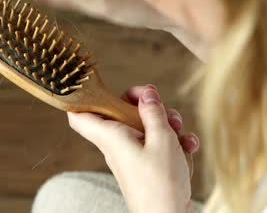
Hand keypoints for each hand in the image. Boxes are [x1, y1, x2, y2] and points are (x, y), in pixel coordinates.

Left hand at [68, 84, 198, 212]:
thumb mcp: (162, 139)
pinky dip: (174, 143)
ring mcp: (133, 155)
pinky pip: (157, 145)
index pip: (78, 114)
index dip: (82, 96)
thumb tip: (147, 93)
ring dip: (166, 124)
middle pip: (121, 113)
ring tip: (179, 131)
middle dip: (145, 105)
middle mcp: (118, 145)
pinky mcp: (148, 166)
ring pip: (145, 127)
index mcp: (111, 136)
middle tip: (160, 105)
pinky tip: (188, 148)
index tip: (98, 83)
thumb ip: (153, 112)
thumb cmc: (161, 183)